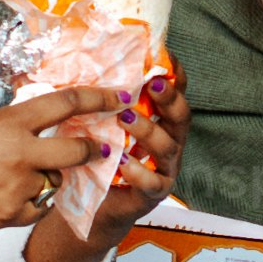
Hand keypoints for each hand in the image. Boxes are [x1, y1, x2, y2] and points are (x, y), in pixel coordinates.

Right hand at [0, 90, 122, 261]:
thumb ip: (12, 126)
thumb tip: (43, 127)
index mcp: (8, 124)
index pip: (67, 104)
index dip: (98, 99)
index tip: (117, 97)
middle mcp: (18, 156)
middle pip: (77, 150)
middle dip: (92, 148)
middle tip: (98, 146)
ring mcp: (14, 190)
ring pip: (53, 182)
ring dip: (47, 177)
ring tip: (13, 173)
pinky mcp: (6, 217)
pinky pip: (35, 208)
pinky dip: (29, 201)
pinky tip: (3, 194)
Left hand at [23, 66, 188, 261]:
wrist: (95, 205)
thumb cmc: (98, 157)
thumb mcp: (100, 124)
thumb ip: (101, 100)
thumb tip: (81, 64)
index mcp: (160, 121)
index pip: (175, 92)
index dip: (174, 74)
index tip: (164, 56)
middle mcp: (169, 142)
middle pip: (181, 116)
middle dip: (170, 98)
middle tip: (152, 84)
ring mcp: (165, 169)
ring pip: (168, 147)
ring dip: (149, 130)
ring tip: (125, 118)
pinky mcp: (153, 194)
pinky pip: (152, 183)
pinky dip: (138, 172)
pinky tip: (122, 162)